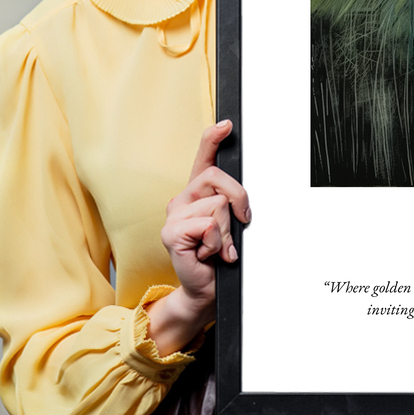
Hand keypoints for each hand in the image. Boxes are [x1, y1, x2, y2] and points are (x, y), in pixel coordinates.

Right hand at [146, 120, 250, 354]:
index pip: (203, 158)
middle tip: (240, 224)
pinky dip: (217, 243)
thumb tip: (241, 197)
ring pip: (217, 205)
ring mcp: (174, 215)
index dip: (213, 138)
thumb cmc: (219, 257)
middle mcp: (182, 199)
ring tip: (219, 247)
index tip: (227, 125)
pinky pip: (208, 225)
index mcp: (197, 193)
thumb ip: (232, 205)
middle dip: (239, 200)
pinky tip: (208, 254)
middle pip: (218, 178)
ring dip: (227, 231)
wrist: (206, 289)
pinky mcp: (171, 233)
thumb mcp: (231, 225)